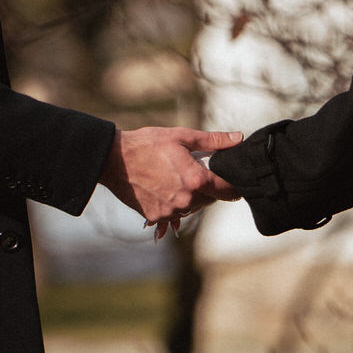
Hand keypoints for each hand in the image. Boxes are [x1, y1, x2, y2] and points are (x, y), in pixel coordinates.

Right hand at [99, 126, 242, 230]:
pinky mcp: (156, 216)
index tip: (233, 184)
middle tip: (193, 172)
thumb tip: (238, 138)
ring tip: (175, 178)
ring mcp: (170, 210)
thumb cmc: (148, 144)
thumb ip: (213, 140)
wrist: (115, 159)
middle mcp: (186, 199)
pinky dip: (172, 204)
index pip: (226, 191)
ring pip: (191, 207)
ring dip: (189, 196)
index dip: (233, 188)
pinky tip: (162, 189)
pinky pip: (173, 214)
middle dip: (206, 188)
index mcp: (196, 179)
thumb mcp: (182, 136)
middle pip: (208, 200)